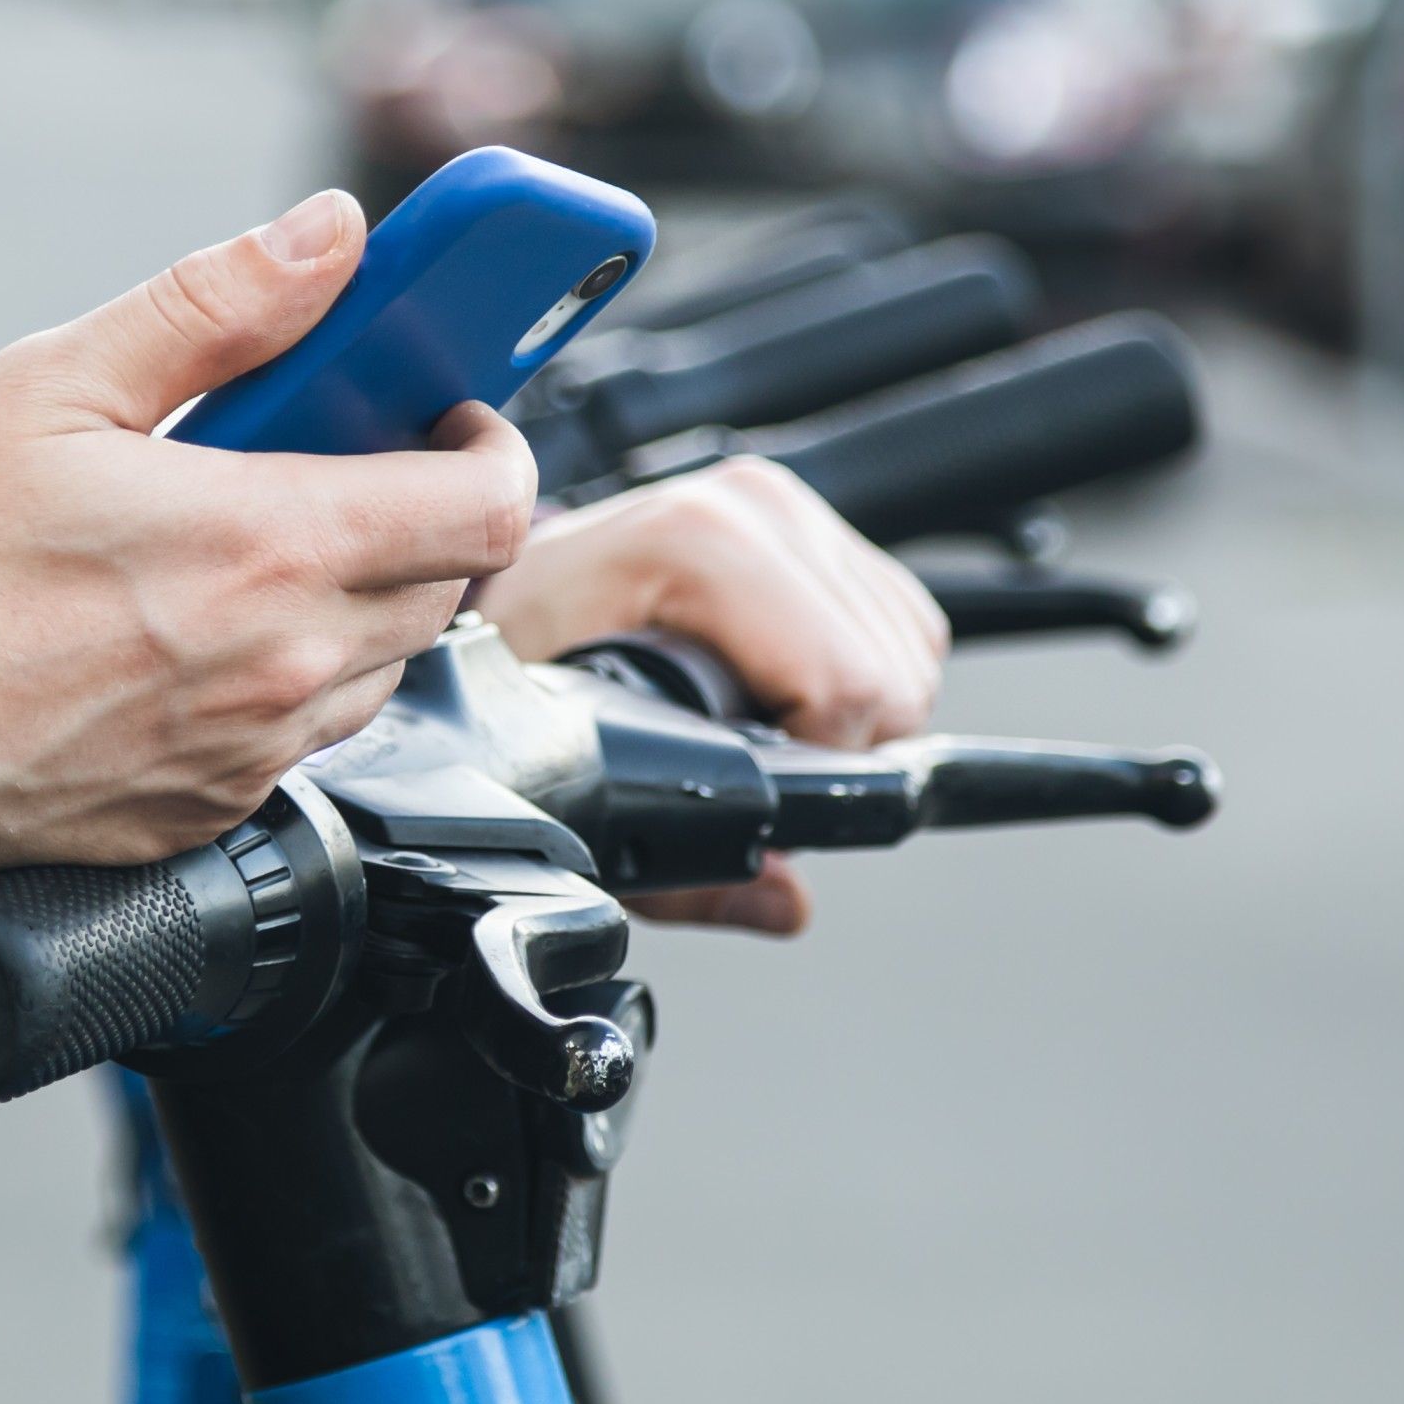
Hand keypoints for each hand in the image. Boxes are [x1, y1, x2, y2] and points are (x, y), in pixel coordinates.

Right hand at [0, 193, 535, 893]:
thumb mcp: (51, 383)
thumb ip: (214, 302)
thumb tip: (329, 234)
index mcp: (269, 546)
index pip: (490, 506)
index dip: (493, 447)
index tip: (446, 413)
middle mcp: (283, 665)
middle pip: (450, 585)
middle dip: (416, 511)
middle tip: (330, 459)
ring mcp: (248, 751)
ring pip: (383, 666)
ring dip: (356, 598)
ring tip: (247, 543)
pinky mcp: (206, 810)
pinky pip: (303, 737)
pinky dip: (284, 676)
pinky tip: (190, 629)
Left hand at [470, 456, 948, 936]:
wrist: (492, 591)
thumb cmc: (517, 664)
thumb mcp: (564, 774)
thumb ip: (678, 867)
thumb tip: (783, 901)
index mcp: (692, 544)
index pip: (844, 680)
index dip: (818, 762)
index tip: (756, 785)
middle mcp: (749, 505)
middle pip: (890, 672)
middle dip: (839, 743)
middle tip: (750, 751)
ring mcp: (782, 502)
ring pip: (912, 647)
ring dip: (856, 707)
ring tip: (756, 713)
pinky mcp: (809, 514)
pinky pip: (904, 620)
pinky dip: (863, 668)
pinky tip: (780, 681)